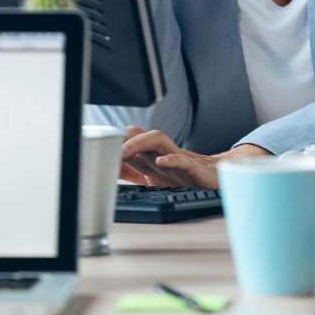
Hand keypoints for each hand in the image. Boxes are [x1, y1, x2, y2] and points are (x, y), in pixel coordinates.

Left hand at [118, 126, 270, 188]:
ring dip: (139, 142)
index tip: (97, 153)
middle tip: (106, 149)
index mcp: (151, 155)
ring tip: (125, 152)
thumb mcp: (152, 177)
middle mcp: (162, 152)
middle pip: (139, 133)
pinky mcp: (193, 168)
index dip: (112, 143)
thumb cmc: (183, 177)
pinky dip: (171, 159)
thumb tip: (108, 170)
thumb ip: (131, 172)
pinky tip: (160, 162)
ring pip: (158, 138)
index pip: (129, 139)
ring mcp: (177, 157)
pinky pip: (182, 159)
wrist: (216, 182)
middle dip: (122, 138)